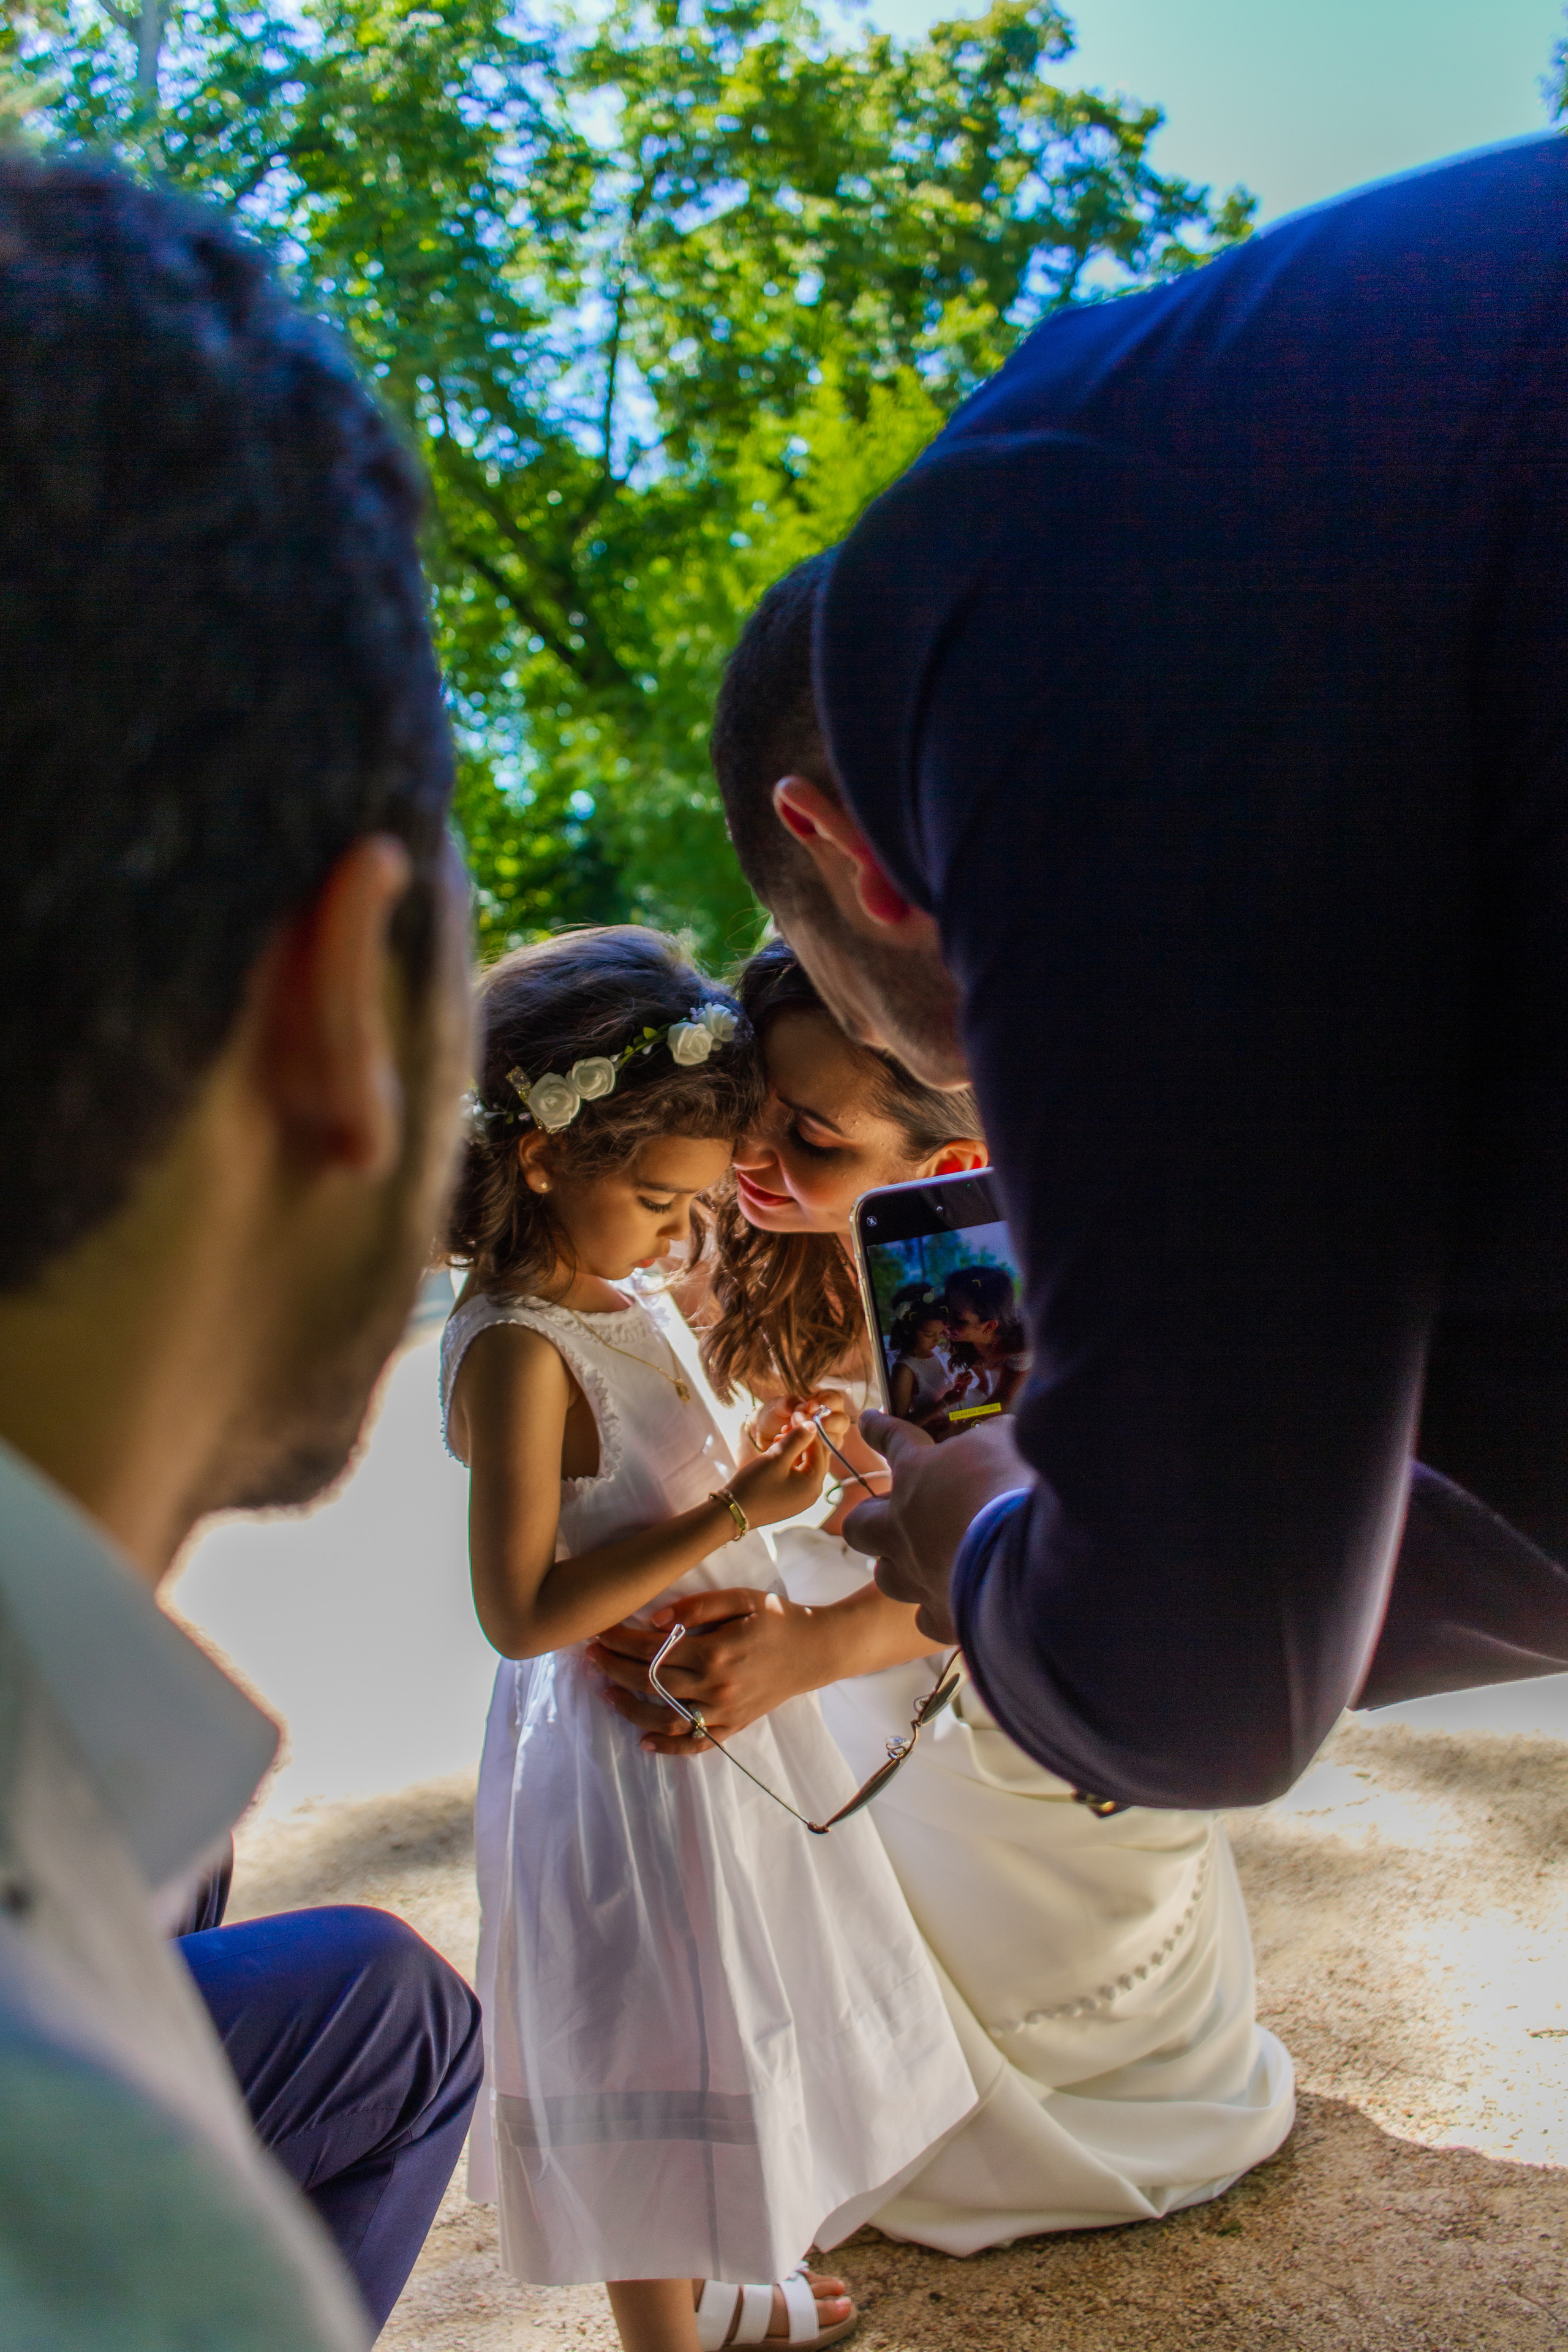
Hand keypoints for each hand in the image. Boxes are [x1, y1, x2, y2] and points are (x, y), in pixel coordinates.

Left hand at [587, 1587, 826, 1752]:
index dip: (620, 1641)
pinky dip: (668, 1747)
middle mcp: (716, 1687)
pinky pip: (695, 1744)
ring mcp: (724, 1712)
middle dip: (614, 1668)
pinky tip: (643, 1741)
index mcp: (715, 1652)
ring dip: (629, 1708)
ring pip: (665, 1718)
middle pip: (651, 1683)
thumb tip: (654, 1620)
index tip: (599, 1631)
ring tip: (605, 1691)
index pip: (652, 1650)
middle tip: (591, 1656)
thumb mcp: (742, 1598)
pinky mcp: (733, 1726)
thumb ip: (698, 1606)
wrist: (818, 1650)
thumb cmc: (779, 1618)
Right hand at [727, 1420, 824, 1528]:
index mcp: (814, 1483)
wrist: (733, 1512)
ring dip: (795, 1450)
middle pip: (816, 1458)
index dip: (809, 1429)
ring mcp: (801, 1499)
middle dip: (803, 1440)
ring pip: (805, 1466)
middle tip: (787, 1425)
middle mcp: (813, 1493)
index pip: (821, 1449)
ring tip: (778, 1439)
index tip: (796, 1415)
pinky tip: (775, 1455)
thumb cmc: (755, 1484)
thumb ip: (797, 1439)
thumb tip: (813, 1425)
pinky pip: (796, 1477)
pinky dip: (789, 1463)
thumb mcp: (777, 1457)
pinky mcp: (790, 1501)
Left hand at [746, 1388, 852, 1453]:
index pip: (836, 1399)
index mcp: (823, 1403)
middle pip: (842, 1421)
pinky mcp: (820, 1456)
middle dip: (828, 1423)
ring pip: (835, 1440)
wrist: (762, 1435)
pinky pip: (822, 1456)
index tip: (809, 1407)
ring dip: (816, 1439)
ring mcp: (827, 1440)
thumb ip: (790, 1402)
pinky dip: (807, 1452)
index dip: (827, 1402)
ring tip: (792, 1435)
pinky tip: (789, 1448)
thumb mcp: (777, 1404)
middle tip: (809, 1426)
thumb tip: (804, 1409)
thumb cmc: (773, 1415)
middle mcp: (831, 1421)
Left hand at [842, 1410, 1028, 1643]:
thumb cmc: (1015, 1484)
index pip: (890, 1441)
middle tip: (889, 1514)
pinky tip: (952, 1603)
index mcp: (918, 1473)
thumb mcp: (1007, 1439)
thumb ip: (993, 1437)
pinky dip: (936, 1609)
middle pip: (860, 1524)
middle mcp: (904, 1526)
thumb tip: (996, 1436)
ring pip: (885, 1576)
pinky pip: (926, 1617)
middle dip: (869, 1518)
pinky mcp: (942, 1614)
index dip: (878, 1430)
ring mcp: (917, 1574)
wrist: (1030, 1557)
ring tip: (917, 1561)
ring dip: (897, 1566)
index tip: (868, 1422)